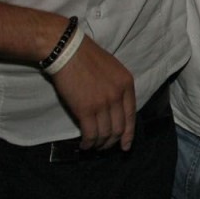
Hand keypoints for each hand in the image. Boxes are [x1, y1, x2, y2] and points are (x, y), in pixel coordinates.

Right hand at [50, 36, 136, 150]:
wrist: (68, 50)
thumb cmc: (87, 57)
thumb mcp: (112, 68)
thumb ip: (117, 87)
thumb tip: (115, 108)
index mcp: (126, 84)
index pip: (131, 116)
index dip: (128, 134)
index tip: (125, 146)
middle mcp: (117, 95)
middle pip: (119, 128)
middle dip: (112, 142)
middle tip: (105, 147)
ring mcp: (102, 103)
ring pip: (105, 134)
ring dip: (100, 144)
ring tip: (93, 146)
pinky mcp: (85, 109)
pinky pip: (90, 134)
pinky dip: (88, 143)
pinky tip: (84, 144)